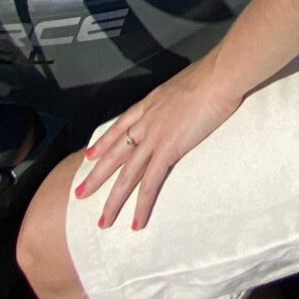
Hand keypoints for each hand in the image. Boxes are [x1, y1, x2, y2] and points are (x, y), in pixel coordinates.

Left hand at [77, 54, 242, 231]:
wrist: (219, 76)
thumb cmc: (212, 75)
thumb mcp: (185, 83)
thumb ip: (178, 97)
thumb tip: (184, 99)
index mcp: (150, 103)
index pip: (120, 126)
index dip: (103, 142)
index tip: (89, 155)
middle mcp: (146, 121)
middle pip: (115, 154)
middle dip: (96, 176)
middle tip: (80, 193)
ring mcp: (154, 137)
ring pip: (127, 175)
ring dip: (113, 201)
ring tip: (103, 221)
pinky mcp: (167, 151)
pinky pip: (150, 184)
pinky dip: (142, 205)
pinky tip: (136, 222)